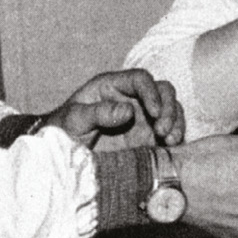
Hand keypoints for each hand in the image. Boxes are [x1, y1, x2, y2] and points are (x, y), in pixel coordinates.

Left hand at [45, 70, 183, 148]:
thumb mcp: (74, 120)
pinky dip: (176, 135)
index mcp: (112, 86)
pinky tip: (171, 146)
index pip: (140, 79)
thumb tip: (128, 111)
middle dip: (168, 108)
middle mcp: (132, 98)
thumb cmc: (63, 132)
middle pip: (163, 90)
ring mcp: (142, 117)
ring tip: (170, 141)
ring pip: (171, 108)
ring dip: (176, 121)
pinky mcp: (148, 136)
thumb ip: (98, 113)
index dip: (151, 92)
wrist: (61, 158)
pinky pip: (170, 130)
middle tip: (163, 131)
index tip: (154, 113)